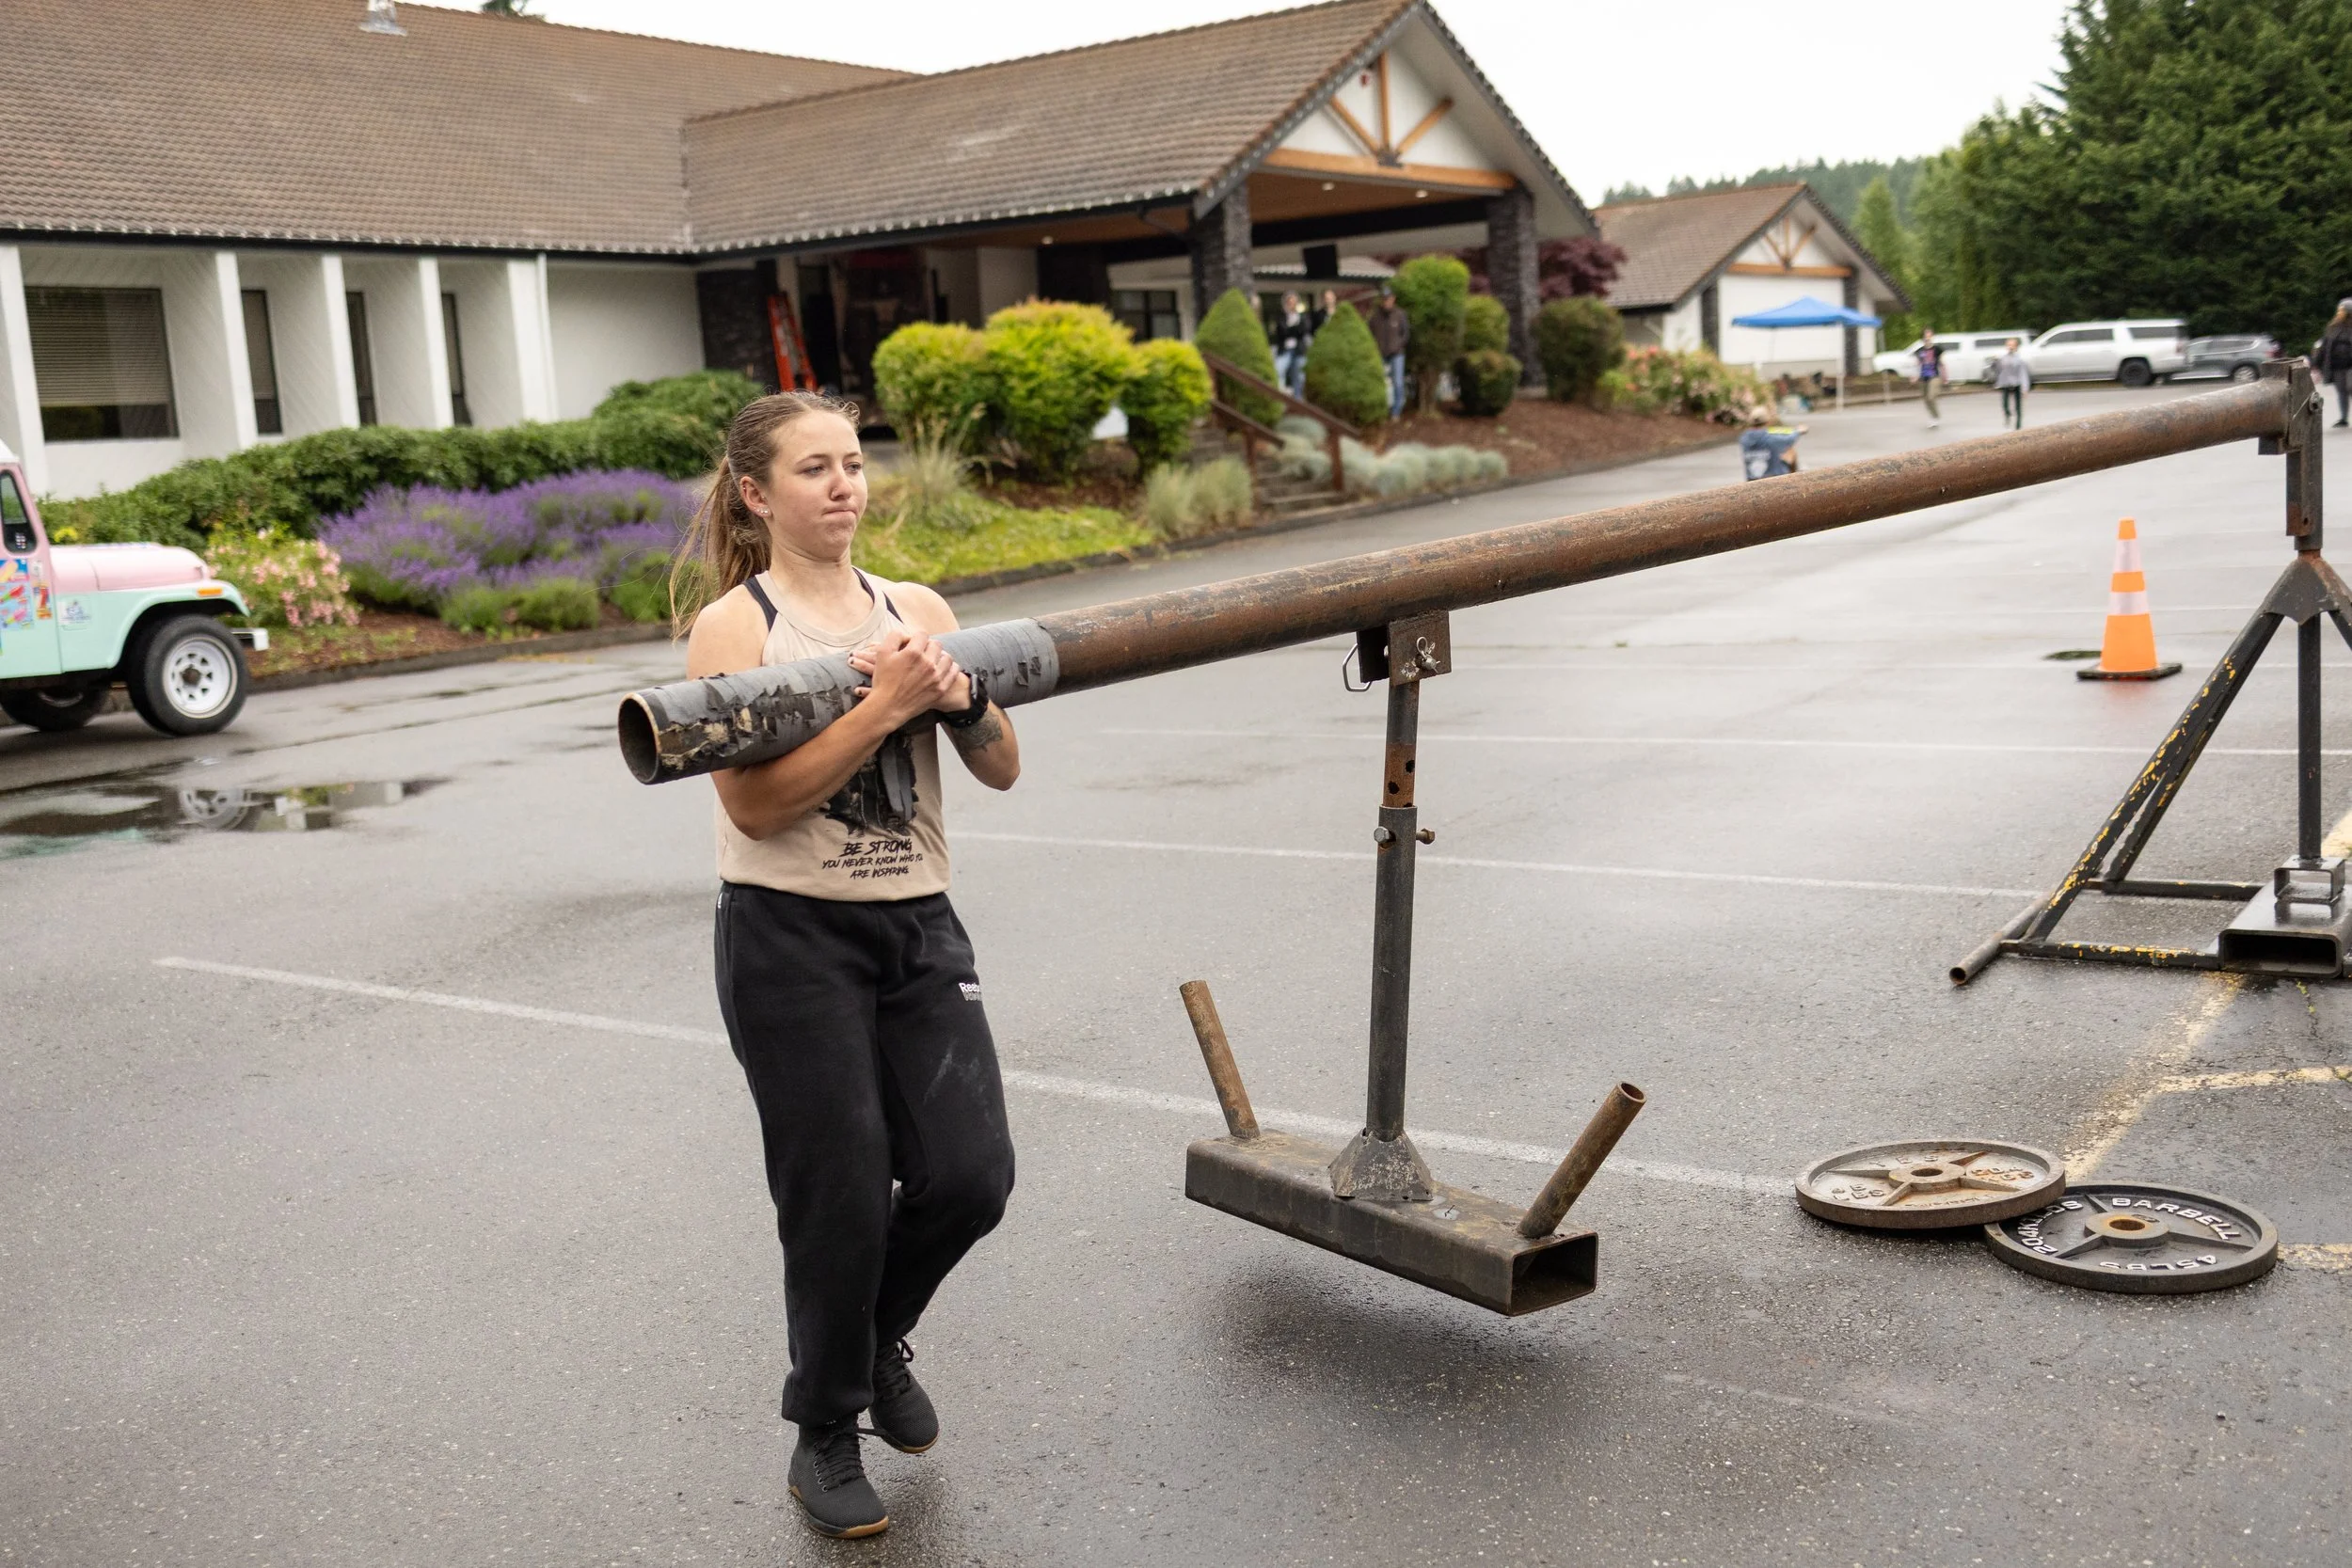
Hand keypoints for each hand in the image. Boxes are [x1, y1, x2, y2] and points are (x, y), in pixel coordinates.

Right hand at [848, 626, 964, 727]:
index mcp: (913, 652)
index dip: (916, 638)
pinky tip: (942, 668)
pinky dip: (950, 668)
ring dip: (940, 656)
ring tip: (933, 660)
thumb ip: (894, 637)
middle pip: (936, 644)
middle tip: (922, 652)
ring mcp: (936, 676)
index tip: (913, 644)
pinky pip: (953, 672)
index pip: (922, 635)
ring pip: (947, 657)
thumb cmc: (883, 680)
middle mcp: (927, 663)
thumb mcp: (882, 653)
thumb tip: (906, 635)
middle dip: (928, 646)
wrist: (888, 707)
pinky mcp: (941, 688)